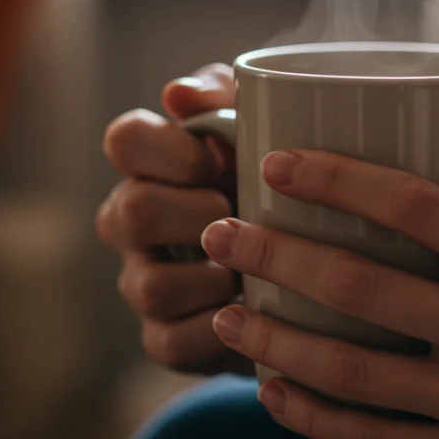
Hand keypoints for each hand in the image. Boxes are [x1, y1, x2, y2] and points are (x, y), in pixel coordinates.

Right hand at [96, 64, 250, 374]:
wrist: (315, 261)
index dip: (170, 150)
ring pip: (149, 286)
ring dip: (211, 278)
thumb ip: (225, 95)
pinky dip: (218, 331)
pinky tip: (255, 313)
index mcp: (149, 164)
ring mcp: (142, 281)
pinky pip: (172, 343)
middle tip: (242, 216)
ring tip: (254, 270)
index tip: (220, 160)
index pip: (123, 140)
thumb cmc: (276, 180)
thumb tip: (177, 95)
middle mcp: (131, 222)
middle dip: (195, 214)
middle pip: (131, 211)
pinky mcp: (166, 338)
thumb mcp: (262, 125)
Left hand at [201, 149, 438, 438]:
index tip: (278, 164)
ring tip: (225, 316)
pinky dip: (313, 418)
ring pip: (352, 370)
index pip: (415, 206)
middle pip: (360, 285)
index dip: (338, 179)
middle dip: (275, 254)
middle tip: (222, 232)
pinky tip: (271, 392)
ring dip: (274, 340)